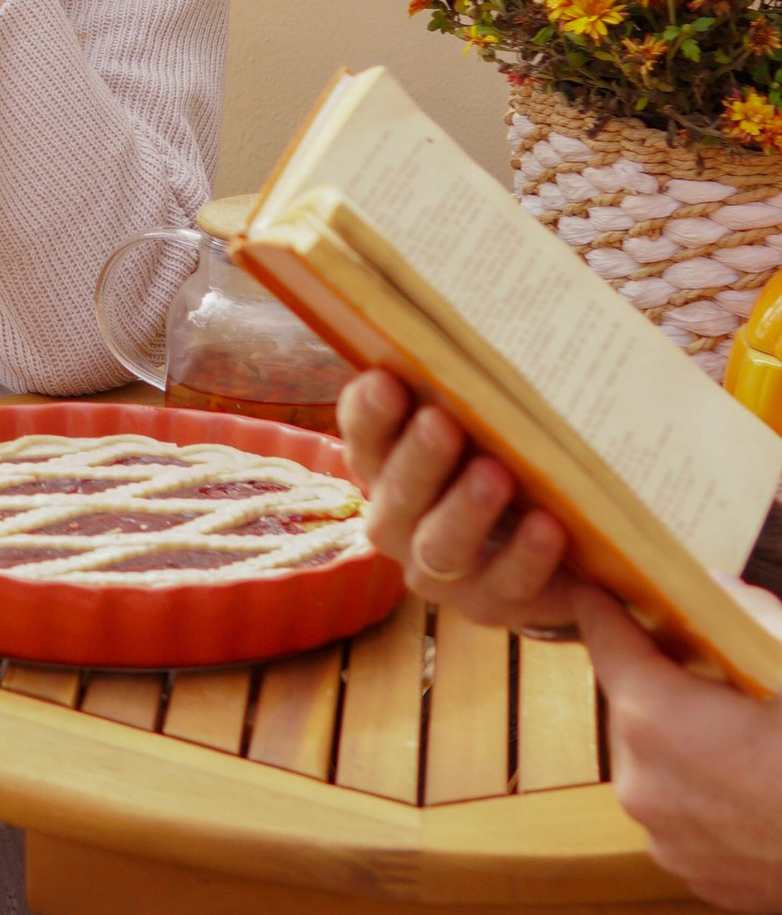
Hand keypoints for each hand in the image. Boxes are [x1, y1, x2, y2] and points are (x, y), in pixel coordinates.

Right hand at [337, 370, 583, 633]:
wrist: (548, 540)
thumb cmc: (507, 453)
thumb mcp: (486, 416)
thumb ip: (472, 383)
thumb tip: (487, 309)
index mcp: (385, 466)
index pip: (363, 435)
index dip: (369, 412)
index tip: (387, 379)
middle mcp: (399, 523)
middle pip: (393, 498)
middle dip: (418, 460)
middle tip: (443, 423)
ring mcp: (443, 572)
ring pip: (438, 549)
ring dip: (464, 512)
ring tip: (497, 475)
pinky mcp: (493, 605)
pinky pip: (507, 588)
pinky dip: (528, 558)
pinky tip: (551, 527)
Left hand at [570, 588, 781, 914]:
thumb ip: (752, 614)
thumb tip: (715, 588)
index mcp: (658, 720)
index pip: (606, 642)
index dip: (606, 610)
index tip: (598, 590)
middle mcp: (645, 786)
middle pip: (630, 706)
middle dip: (662, 681)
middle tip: (712, 669)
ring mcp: (670, 840)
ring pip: (656, 763)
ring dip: (685, 741)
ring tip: (746, 731)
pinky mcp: (698, 876)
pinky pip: (686, 815)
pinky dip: (708, 793)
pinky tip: (758, 782)